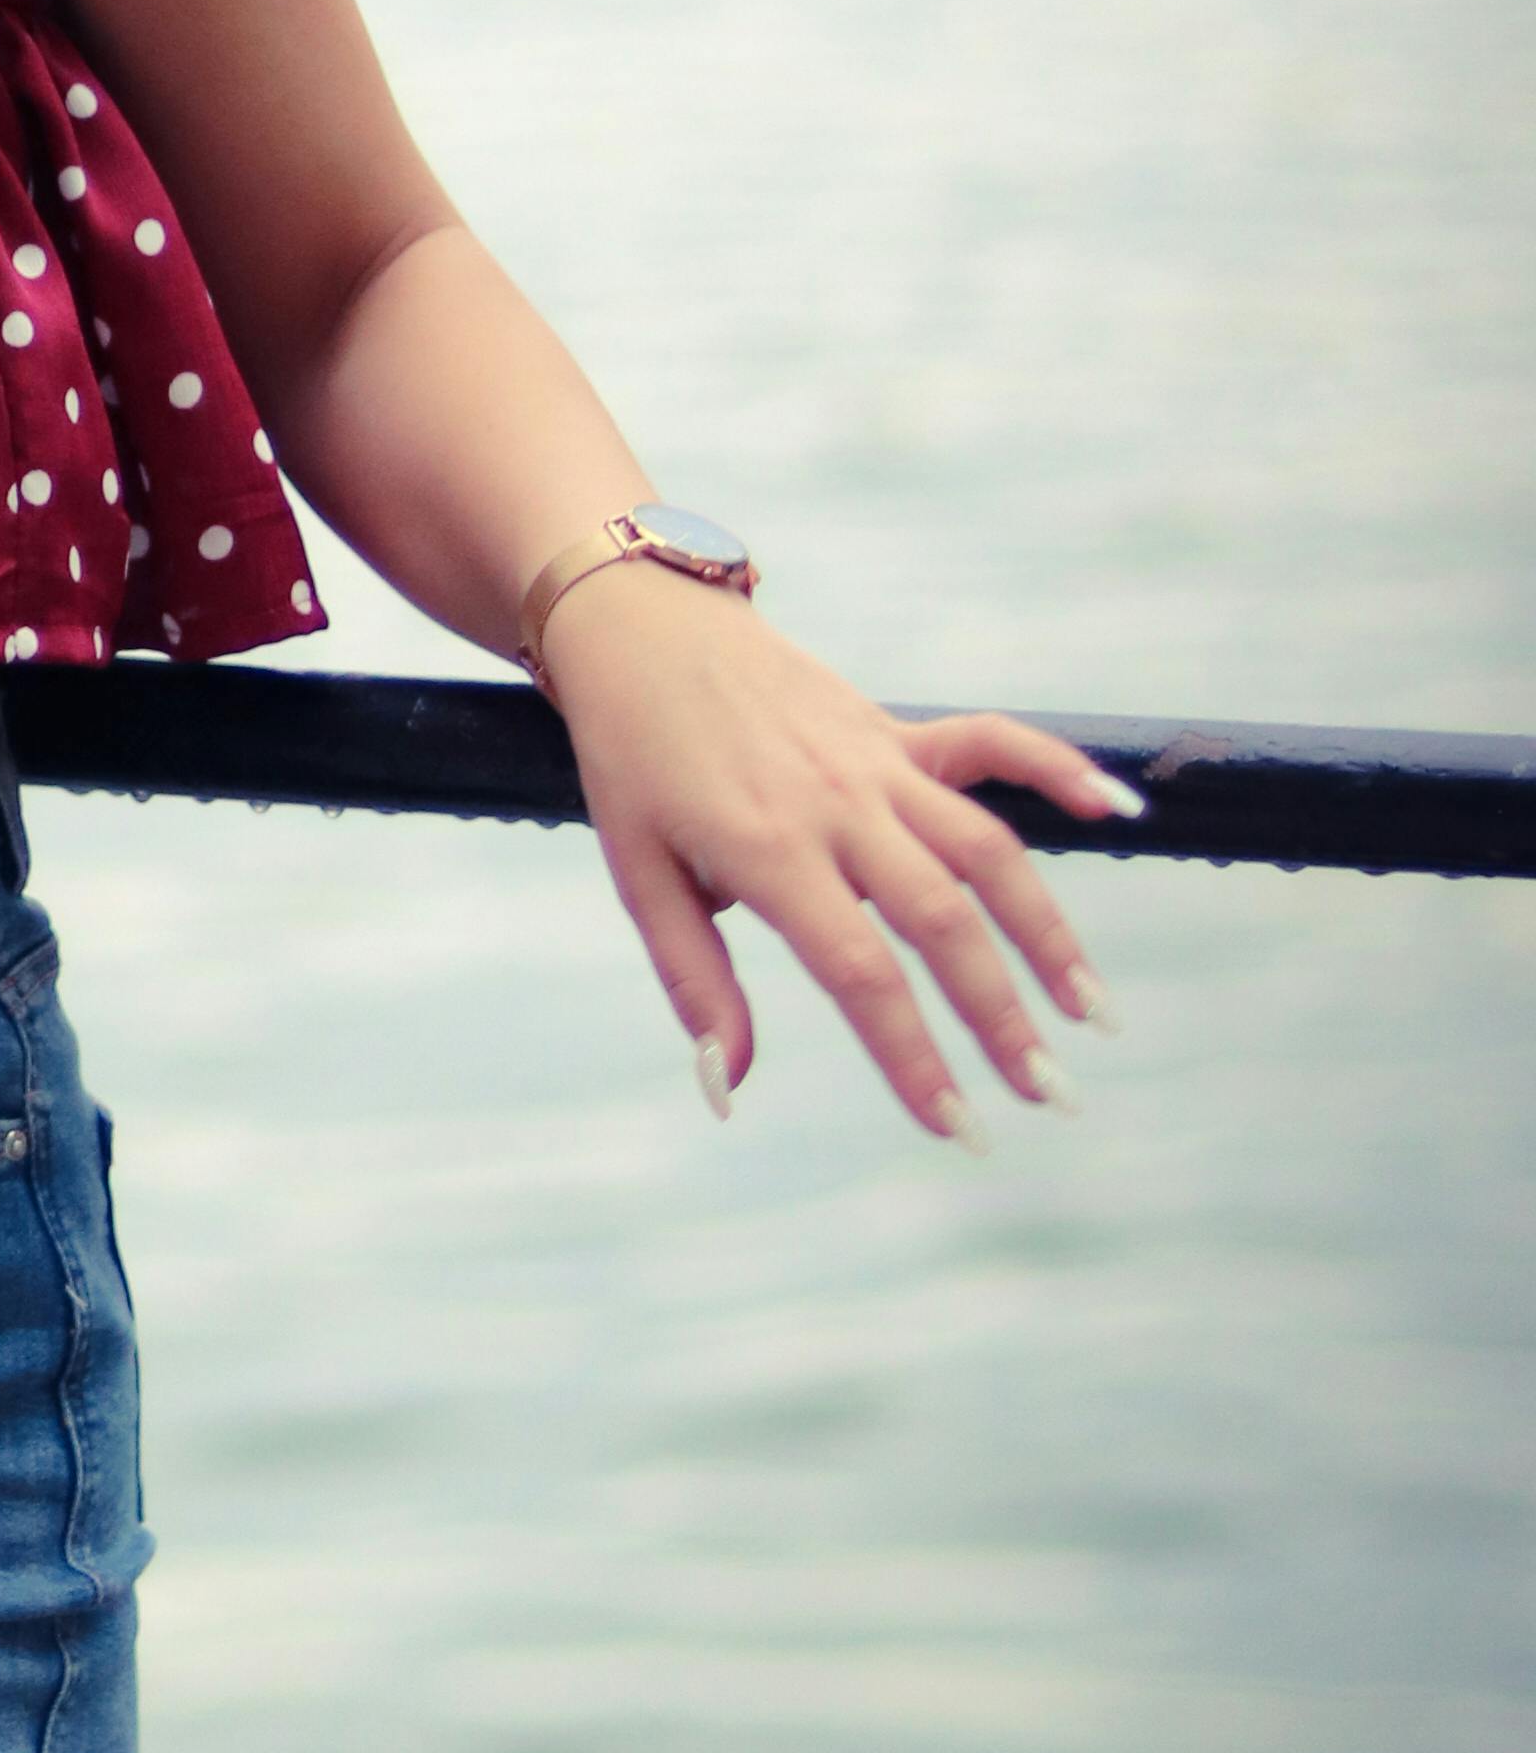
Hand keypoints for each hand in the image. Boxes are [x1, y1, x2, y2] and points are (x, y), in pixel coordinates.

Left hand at [540, 573, 1137, 1138]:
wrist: (641, 626)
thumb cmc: (633, 760)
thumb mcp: (638, 874)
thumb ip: (694, 982)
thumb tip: (727, 1088)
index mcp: (767, 848)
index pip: (861, 971)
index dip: (913, 1055)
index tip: (957, 1126)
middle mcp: (837, 804)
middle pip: (942, 920)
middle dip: (1002, 1016)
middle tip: (1049, 1097)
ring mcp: (877, 760)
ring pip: (987, 847)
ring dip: (1048, 932)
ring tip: (1094, 1013)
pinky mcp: (897, 727)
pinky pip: (993, 742)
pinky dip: (1058, 770)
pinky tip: (1119, 809)